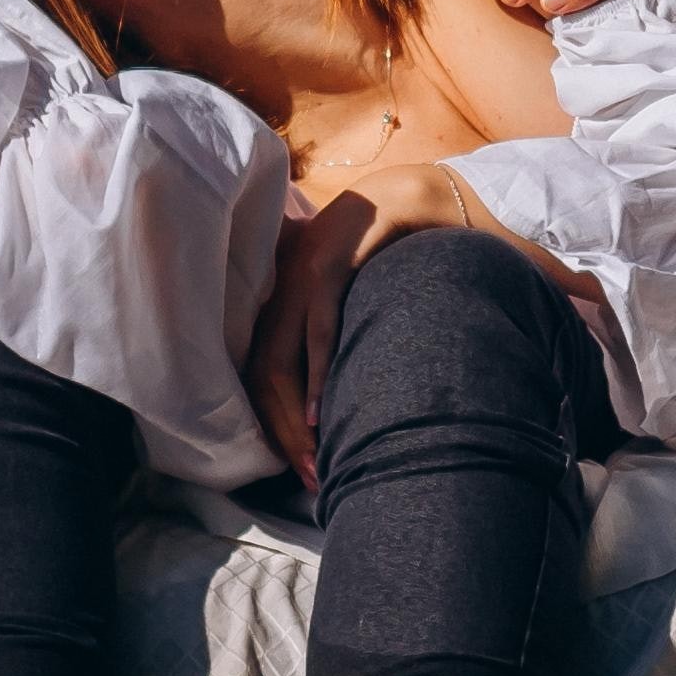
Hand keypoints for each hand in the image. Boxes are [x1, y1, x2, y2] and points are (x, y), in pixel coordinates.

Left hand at [247, 165, 484, 480]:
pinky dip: (316, 374)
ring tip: (315, 460)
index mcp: (284, 305)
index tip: (304, 471)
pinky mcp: (328, 267)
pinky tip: (320, 413)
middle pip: (264, 381)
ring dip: (296, 420)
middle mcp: (281, 295)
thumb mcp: (361, 302)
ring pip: (280, 364)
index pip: (263, 379)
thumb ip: (349, 339)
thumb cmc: (389, 256)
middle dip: (284, 438)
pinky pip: (318, 330)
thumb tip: (356, 395)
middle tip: (312, 480)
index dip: (277, 429)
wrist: (412, 195)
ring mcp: (300, 280)